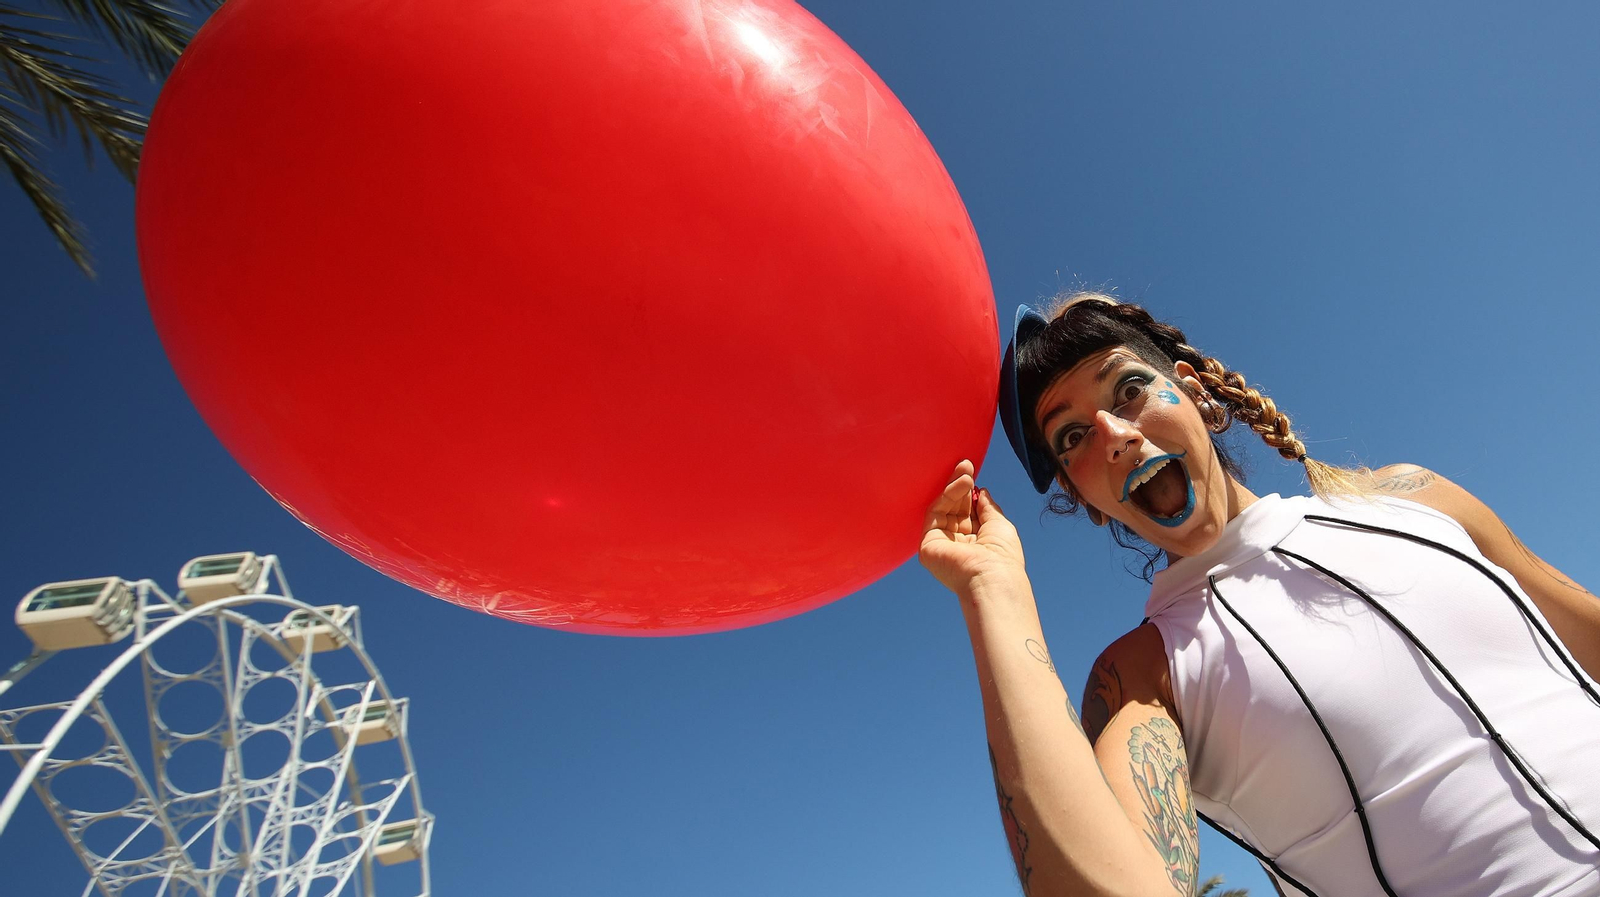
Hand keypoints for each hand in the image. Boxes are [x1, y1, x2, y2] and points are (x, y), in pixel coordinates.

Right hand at [919, 460, 1027, 596]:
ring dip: (954, 487)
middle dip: (960, 486)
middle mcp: (955, 545)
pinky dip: (946, 495)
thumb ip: (986, 507)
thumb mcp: (999, 524)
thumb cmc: (1003, 556)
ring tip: (966, 472)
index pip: (967, 514)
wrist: (992, 576)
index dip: (968, 493)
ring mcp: (940, 545)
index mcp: (974, 544)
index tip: (972, 473)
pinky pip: (934, 513)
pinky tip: (962, 483)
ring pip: (942, 508)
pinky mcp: (928, 545)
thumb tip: (980, 490)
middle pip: (953, 509)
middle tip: (966, 465)